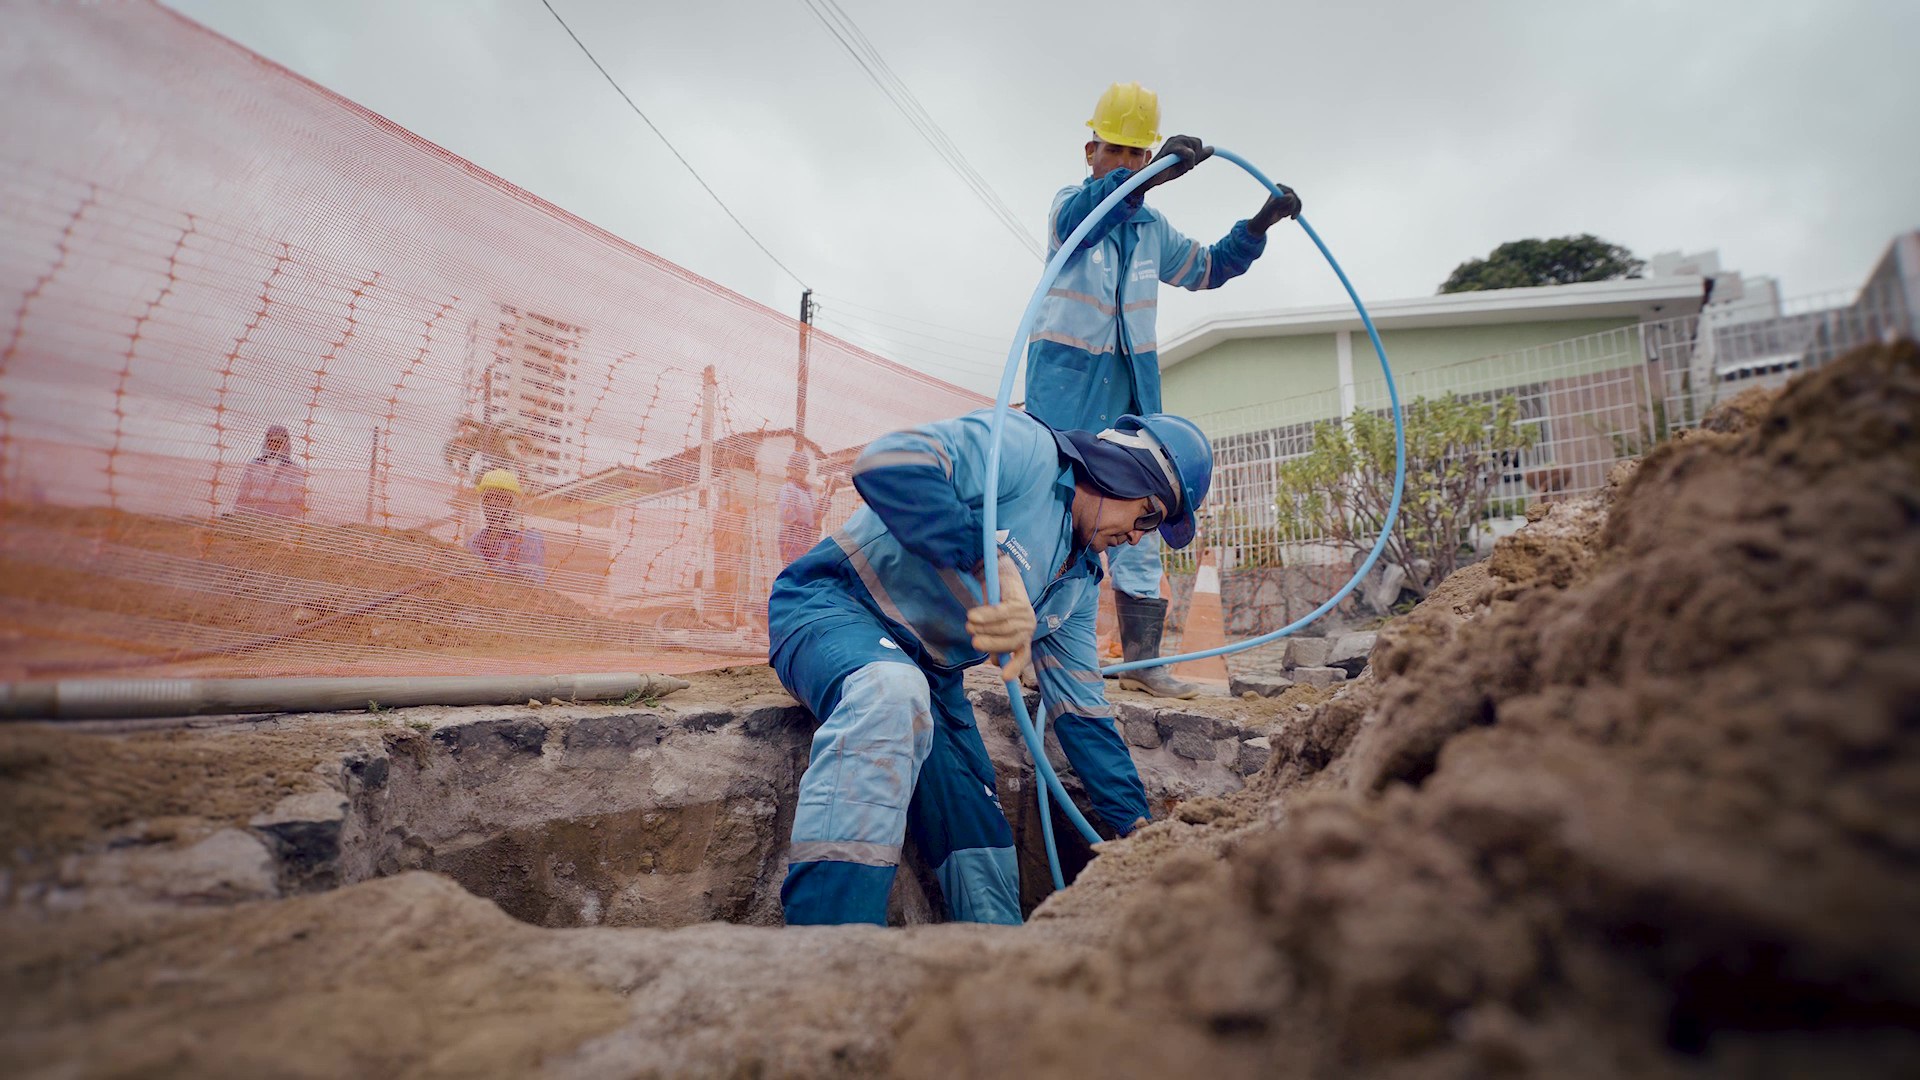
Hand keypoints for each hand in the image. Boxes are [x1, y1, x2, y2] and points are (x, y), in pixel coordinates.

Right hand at [967, 554, 1034, 680]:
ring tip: (969, 624)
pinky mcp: (1018, 601)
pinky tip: (972, 615)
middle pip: (1009, 643)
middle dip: (989, 644)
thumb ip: (996, 643)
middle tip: (974, 641)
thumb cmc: (997, 607)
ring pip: (1002, 627)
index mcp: (1025, 638)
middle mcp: (1029, 628)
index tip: (1004, 677)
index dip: (1015, 667)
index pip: (1024, 656)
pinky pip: (999, 612)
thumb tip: (994, 661)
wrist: (1002, 577)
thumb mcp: (996, 629)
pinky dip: (985, 615)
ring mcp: (1026, 614)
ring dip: (982, 628)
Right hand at [1140, 134, 1210, 190]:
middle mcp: (1177, 138)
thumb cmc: (1168, 170)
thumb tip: (1212, 149)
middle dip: (1194, 157)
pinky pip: (1189, 153)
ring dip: (1189, 161)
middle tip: (1182, 166)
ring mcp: (1173, 141)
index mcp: (1181, 140)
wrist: (1153, 178)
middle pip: (1198, 143)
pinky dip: (1188, 161)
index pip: (1198, 143)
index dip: (1197, 155)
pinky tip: (1179, 167)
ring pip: (1194, 149)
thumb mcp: (1188, 162)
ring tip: (1177, 166)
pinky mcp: (1171, 148)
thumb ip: (1200, 156)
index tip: (1188, 163)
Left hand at [1249, 185, 1302, 234]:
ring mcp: (1288, 194)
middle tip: (1282, 215)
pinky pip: (1299, 205)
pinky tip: (1291, 218)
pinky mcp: (1291, 200)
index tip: (1285, 214)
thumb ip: (1278, 202)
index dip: (1291, 205)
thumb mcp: (1271, 209)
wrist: (1266, 220)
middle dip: (1291, 209)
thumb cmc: (1266, 215)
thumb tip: (1291, 195)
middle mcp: (1284, 189)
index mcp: (1279, 187)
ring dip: (1293, 211)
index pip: (1291, 194)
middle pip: (1295, 198)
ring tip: (1283, 215)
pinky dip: (1297, 212)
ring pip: (1298, 202)